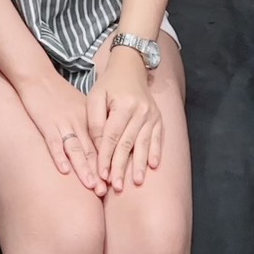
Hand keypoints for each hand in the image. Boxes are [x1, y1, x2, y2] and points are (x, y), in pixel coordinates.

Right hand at [16, 71, 107, 194]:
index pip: (102, 144)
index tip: (114, 180)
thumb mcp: (79, 106)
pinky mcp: (46, 123)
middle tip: (107, 191)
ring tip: (92, 186)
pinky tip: (64, 170)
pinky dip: (59, 156)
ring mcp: (63, 123)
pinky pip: (53, 142)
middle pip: (92, 150)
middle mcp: (79, 122)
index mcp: (88, 118)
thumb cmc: (58, 93)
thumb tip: (100, 145)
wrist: (38, 76)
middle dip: (99, 172)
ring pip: (76, 149)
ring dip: (84, 168)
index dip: (108, 162)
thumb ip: (90, 124)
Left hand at [86, 52, 163, 190]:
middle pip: (128, 143)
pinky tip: (153, 166)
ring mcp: (151, 115)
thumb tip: (98, 148)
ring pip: (143, 144)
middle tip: (116, 186)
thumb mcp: (95, 97)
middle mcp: (140, 111)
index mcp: (123, 105)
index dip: (106, 156)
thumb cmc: (109, 85)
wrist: (130, 68)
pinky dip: (155, 153)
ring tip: (136, 182)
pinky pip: (157, 138)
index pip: (112, 136)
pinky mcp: (158, 119)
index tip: (101, 174)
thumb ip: (95, 121)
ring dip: (140, 165)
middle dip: (121, 166)